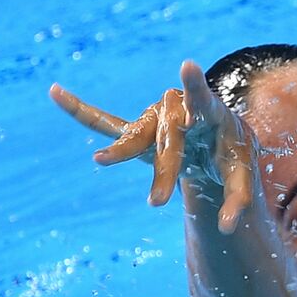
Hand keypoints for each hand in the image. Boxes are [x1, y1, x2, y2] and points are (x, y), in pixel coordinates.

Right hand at [49, 60, 254, 232]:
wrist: (214, 139)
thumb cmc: (231, 154)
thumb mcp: (241, 176)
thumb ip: (238, 202)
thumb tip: (226, 230)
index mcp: (212, 113)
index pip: (203, 99)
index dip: (194, 85)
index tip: (187, 66)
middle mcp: (180, 109)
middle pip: (169, 137)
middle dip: (164, 170)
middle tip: (157, 203)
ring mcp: (155, 117)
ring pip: (137, 136)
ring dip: (124, 153)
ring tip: (101, 161)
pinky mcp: (137, 129)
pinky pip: (104, 121)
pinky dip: (80, 110)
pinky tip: (55, 92)